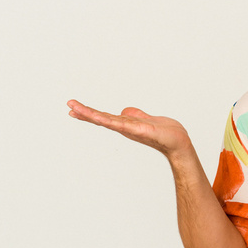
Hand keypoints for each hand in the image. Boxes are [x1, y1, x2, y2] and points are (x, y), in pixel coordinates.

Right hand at [67, 99, 191, 160]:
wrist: (179, 142)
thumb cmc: (165, 133)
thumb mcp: (146, 120)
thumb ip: (135, 115)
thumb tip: (124, 111)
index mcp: (126, 124)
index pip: (104, 117)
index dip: (89, 113)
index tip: (74, 108)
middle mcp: (126, 128)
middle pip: (102, 119)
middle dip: (85, 113)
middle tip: (69, 105)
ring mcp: (131, 129)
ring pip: (108, 121)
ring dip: (92, 115)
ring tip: (76, 108)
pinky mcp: (140, 130)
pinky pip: (122, 124)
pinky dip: (110, 120)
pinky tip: (99, 117)